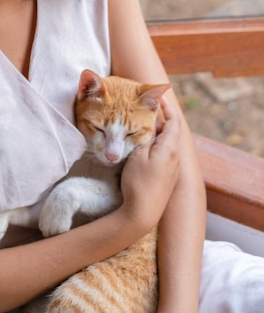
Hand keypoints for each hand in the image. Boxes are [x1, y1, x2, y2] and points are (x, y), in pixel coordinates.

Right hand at [118, 96, 180, 233]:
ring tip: (140, 127)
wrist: (141, 215)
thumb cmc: (138, 182)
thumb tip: (151, 121)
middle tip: (143, 111)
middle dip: (159, 119)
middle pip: (171, 131)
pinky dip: (155, 145)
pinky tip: (142, 148)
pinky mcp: (166, 178)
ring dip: (156, 133)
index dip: (167, 108)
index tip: (157, 98)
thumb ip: (146, 135)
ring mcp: (172, 170)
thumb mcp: (138, 154)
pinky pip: (164, 155)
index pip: (174, 121)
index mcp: (170, 148)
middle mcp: (175, 158)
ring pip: (167, 144)